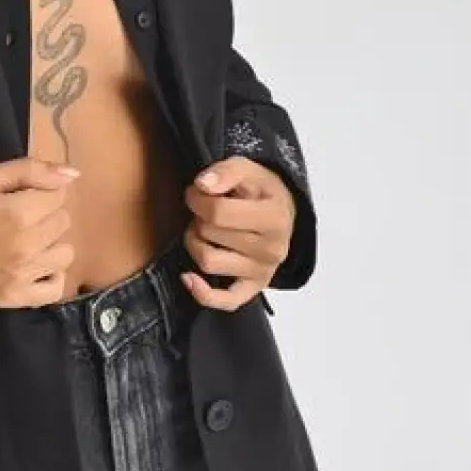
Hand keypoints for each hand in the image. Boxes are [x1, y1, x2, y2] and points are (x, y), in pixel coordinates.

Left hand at [179, 156, 296, 311]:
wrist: (282, 213)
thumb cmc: (261, 191)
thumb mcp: (248, 169)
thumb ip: (226, 172)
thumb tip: (202, 185)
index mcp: (274, 217)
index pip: (218, 212)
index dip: (197, 198)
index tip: (197, 191)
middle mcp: (272, 249)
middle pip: (209, 234)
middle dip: (197, 217)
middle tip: (204, 210)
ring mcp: (263, 271)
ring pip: (208, 262)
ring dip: (195, 242)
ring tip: (202, 231)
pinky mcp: (253, 288)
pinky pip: (226, 301)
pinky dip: (203, 293)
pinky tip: (188, 278)